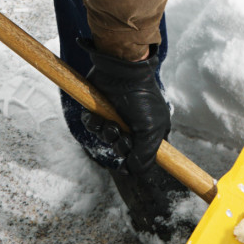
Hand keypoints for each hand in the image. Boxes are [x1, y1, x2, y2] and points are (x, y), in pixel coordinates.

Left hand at [81, 42, 170, 180]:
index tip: (129, 163)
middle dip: (120, 146)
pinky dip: (93, 123)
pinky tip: (97, 116)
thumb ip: (145, 155)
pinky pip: (92, 126)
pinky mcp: (99, 110)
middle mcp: (133, 126)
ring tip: (110, 123)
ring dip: (106, 134)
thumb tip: (134, 171)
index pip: (143, 157)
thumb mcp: (150, 130)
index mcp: (150, 131)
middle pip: (122, 151)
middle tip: (122, 136)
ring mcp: (116, 118)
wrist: (122, 72)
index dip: (135, 162)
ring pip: (105, 139)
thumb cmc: (141, 99)